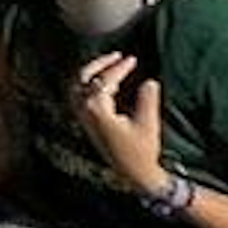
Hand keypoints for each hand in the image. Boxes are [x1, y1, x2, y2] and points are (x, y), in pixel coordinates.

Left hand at [71, 49, 168, 191]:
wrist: (133, 172)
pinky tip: (107, 83)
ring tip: (111, 63)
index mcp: (96, 109)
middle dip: (99, 64)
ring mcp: (82, 116)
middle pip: (82, 77)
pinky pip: (80, 95)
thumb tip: (149, 81)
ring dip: (92, 72)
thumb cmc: (141, 150)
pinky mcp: (85, 121)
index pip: (104, 80)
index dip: (119, 67)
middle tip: (117, 55)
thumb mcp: (148, 123)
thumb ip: (147, 100)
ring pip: (78, 85)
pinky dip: (90, 83)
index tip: (132, 59)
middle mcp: (83, 110)